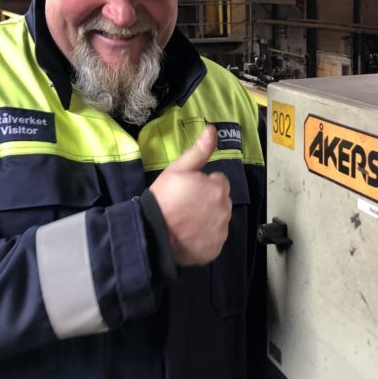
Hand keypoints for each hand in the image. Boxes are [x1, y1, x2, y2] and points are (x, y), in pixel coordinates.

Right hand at [148, 124, 231, 265]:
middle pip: (221, 201)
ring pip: (219, 220)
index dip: (203, 184)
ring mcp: (221, 231)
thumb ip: (199, 150)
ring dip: (208, 219)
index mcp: (218, 188)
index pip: (219, 182)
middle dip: (208, 201)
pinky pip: (214, 239)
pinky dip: (205, 237)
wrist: (152, 233)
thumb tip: (213, 129)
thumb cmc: (164, 198)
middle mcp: (225, 210)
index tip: (188, 191)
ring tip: (187, 221)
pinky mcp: (215, 249)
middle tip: (186, 206)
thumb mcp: (178, 169)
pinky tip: (190, 235)